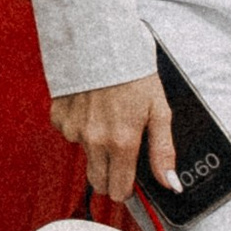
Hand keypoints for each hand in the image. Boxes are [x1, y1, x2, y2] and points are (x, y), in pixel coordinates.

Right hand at [49, 71, 175, 203]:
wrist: (100, 40)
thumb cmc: (132, 71)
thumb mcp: (159, 109)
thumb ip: (163, 151)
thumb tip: (171, 184)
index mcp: (122, 141)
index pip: (119, 190)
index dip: (126, 189)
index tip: (130, 181)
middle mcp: (95, 140)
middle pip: (98, 182)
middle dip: (110, 175)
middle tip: (121, 153)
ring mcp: (74, 129)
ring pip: (85, 156)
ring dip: (95, 147)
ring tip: (107, 118)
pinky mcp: (59, 117)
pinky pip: (70, 133)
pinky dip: (80, 126)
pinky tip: (91, 107)